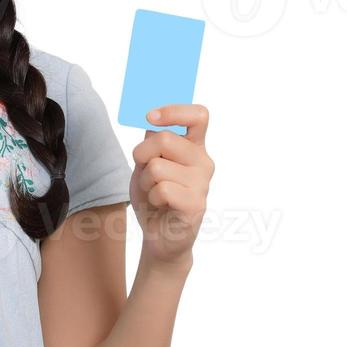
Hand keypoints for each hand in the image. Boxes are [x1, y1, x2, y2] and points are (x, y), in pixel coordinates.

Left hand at [129, 105, 213, 267]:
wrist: (159, 235)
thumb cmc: (154, 196)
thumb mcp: (147, 163)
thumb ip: (152, 140)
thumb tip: (151, 119)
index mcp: (194, 146)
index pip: (198, 116)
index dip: (174, 111)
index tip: (150, 116)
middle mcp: (203, 161)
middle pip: (165, 139)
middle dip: (142, 154)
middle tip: (144, 169)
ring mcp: (202, 183)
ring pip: (158, 167)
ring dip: (146, 182)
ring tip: (154, 193)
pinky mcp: (196, 204)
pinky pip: (162, 189)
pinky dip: (152, 197)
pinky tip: (161, 205)